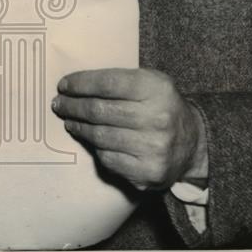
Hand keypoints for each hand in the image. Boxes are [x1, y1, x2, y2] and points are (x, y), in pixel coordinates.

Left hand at [52, 68, 206, 191]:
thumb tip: (75, 84)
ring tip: (70, 121)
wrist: (192, 143)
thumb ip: (119, 79)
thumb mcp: (150, 82)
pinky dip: (95, 148)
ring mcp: (153, 148)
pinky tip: (90, 140)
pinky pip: (108, 159)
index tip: (63, 85)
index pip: (107, 83)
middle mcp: (157, 118)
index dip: (80, 84)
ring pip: (100, 136)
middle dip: (73, 106)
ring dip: (79, 127)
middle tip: (59, 104)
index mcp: (157, 89)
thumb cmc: (161, 106)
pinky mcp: (148, 172)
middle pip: (99, 111)